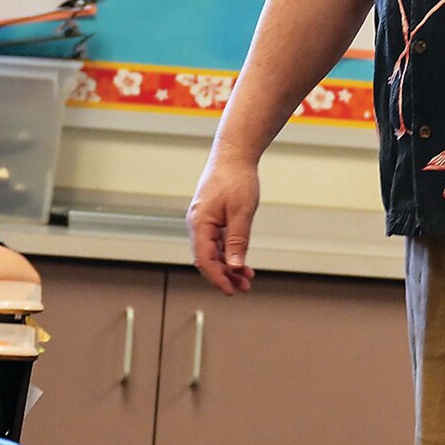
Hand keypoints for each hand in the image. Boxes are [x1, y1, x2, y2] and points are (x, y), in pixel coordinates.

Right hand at [186, 145, 259, 295]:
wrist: (233, 155)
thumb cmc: (236, 179)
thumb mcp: (241, 212)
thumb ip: (237, 241)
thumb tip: (235, 266)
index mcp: (200, 223)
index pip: (204, 259)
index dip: (217, 277)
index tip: (231, 290)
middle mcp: (197, 224)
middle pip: (207, 259)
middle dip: (225, 275)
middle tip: (244, 288)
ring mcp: (203, 221)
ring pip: (212, 252)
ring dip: (228, 266)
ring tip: (246, 279)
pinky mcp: (211, 218)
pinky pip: (217, 242)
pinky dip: (229, 253)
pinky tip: (242, 262)